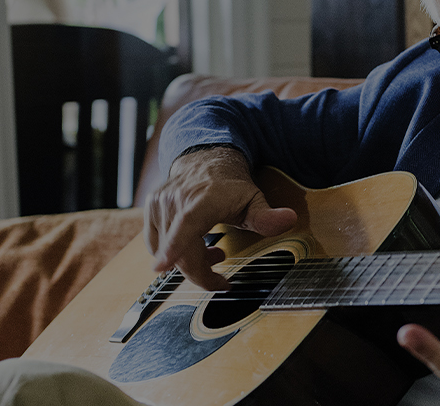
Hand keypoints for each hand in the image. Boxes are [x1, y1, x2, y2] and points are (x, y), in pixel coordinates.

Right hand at [143, 146, 297, 289]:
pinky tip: (192, 246)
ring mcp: (159, 205)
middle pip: (179, 251)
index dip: (174, 248)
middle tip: (221, 279)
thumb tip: (289, 219)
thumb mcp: (254, 199)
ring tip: (212, 252)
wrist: (205, 160)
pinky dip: (173, 253)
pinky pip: (156, 245)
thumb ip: (267, 216)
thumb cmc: (229, 184)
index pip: (185, 225)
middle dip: (200, 273)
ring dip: (189, 262)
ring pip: (167, 252)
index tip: (162, 266)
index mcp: (202, 199)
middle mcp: (176, 200)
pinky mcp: (150, 211)